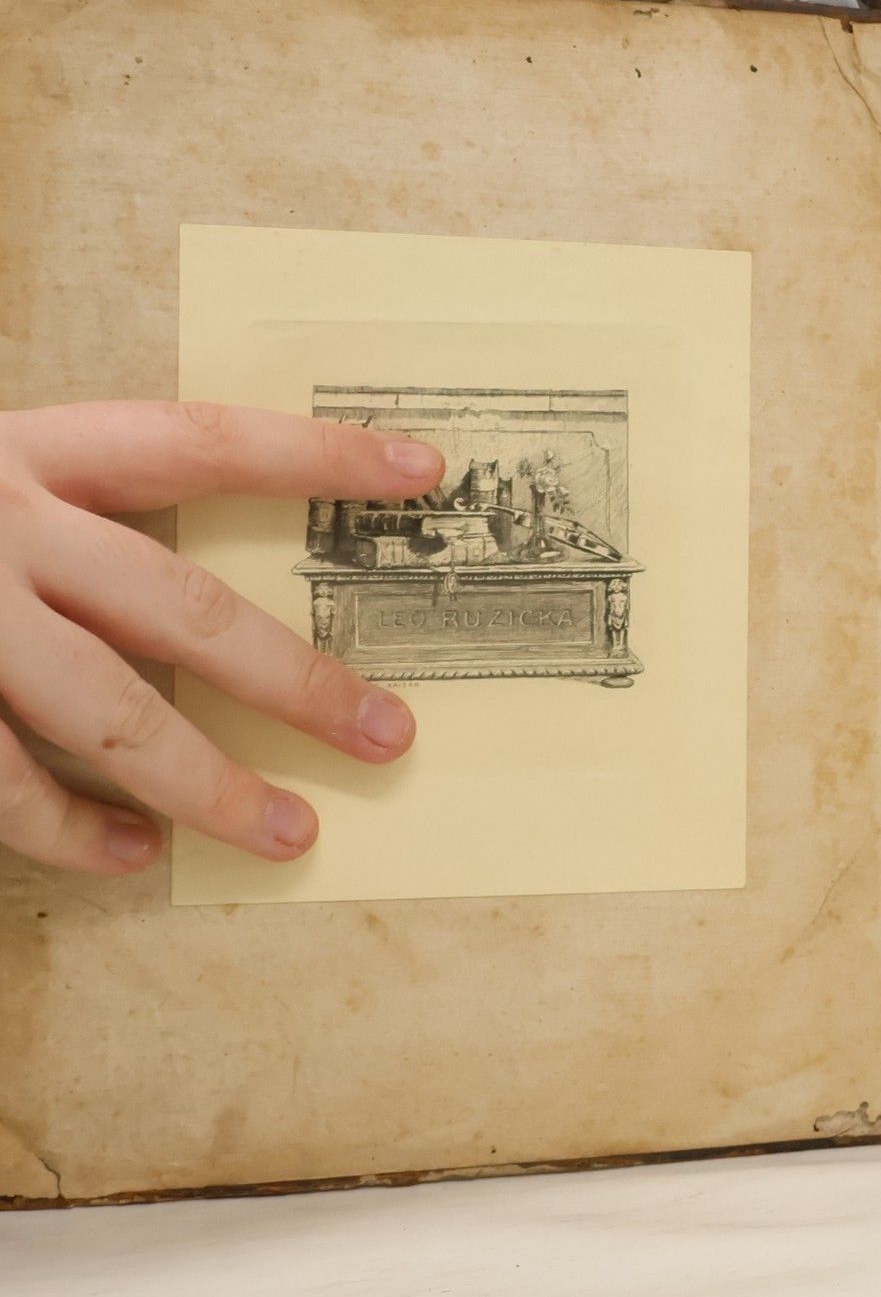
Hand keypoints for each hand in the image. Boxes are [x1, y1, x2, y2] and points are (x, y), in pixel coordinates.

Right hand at [0, 402, 444, 875]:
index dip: (315, 456)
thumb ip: (66, 511)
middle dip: (296, 679)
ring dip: (209, 785)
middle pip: (182, 606)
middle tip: (392, 735)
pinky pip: (8, 784)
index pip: (200, 444)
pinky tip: (138, 852)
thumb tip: (192, 585)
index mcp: (31, 453)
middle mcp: (1, 527)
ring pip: (110, 714)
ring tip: (292, 832)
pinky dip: (75, 830)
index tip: (422, 468)